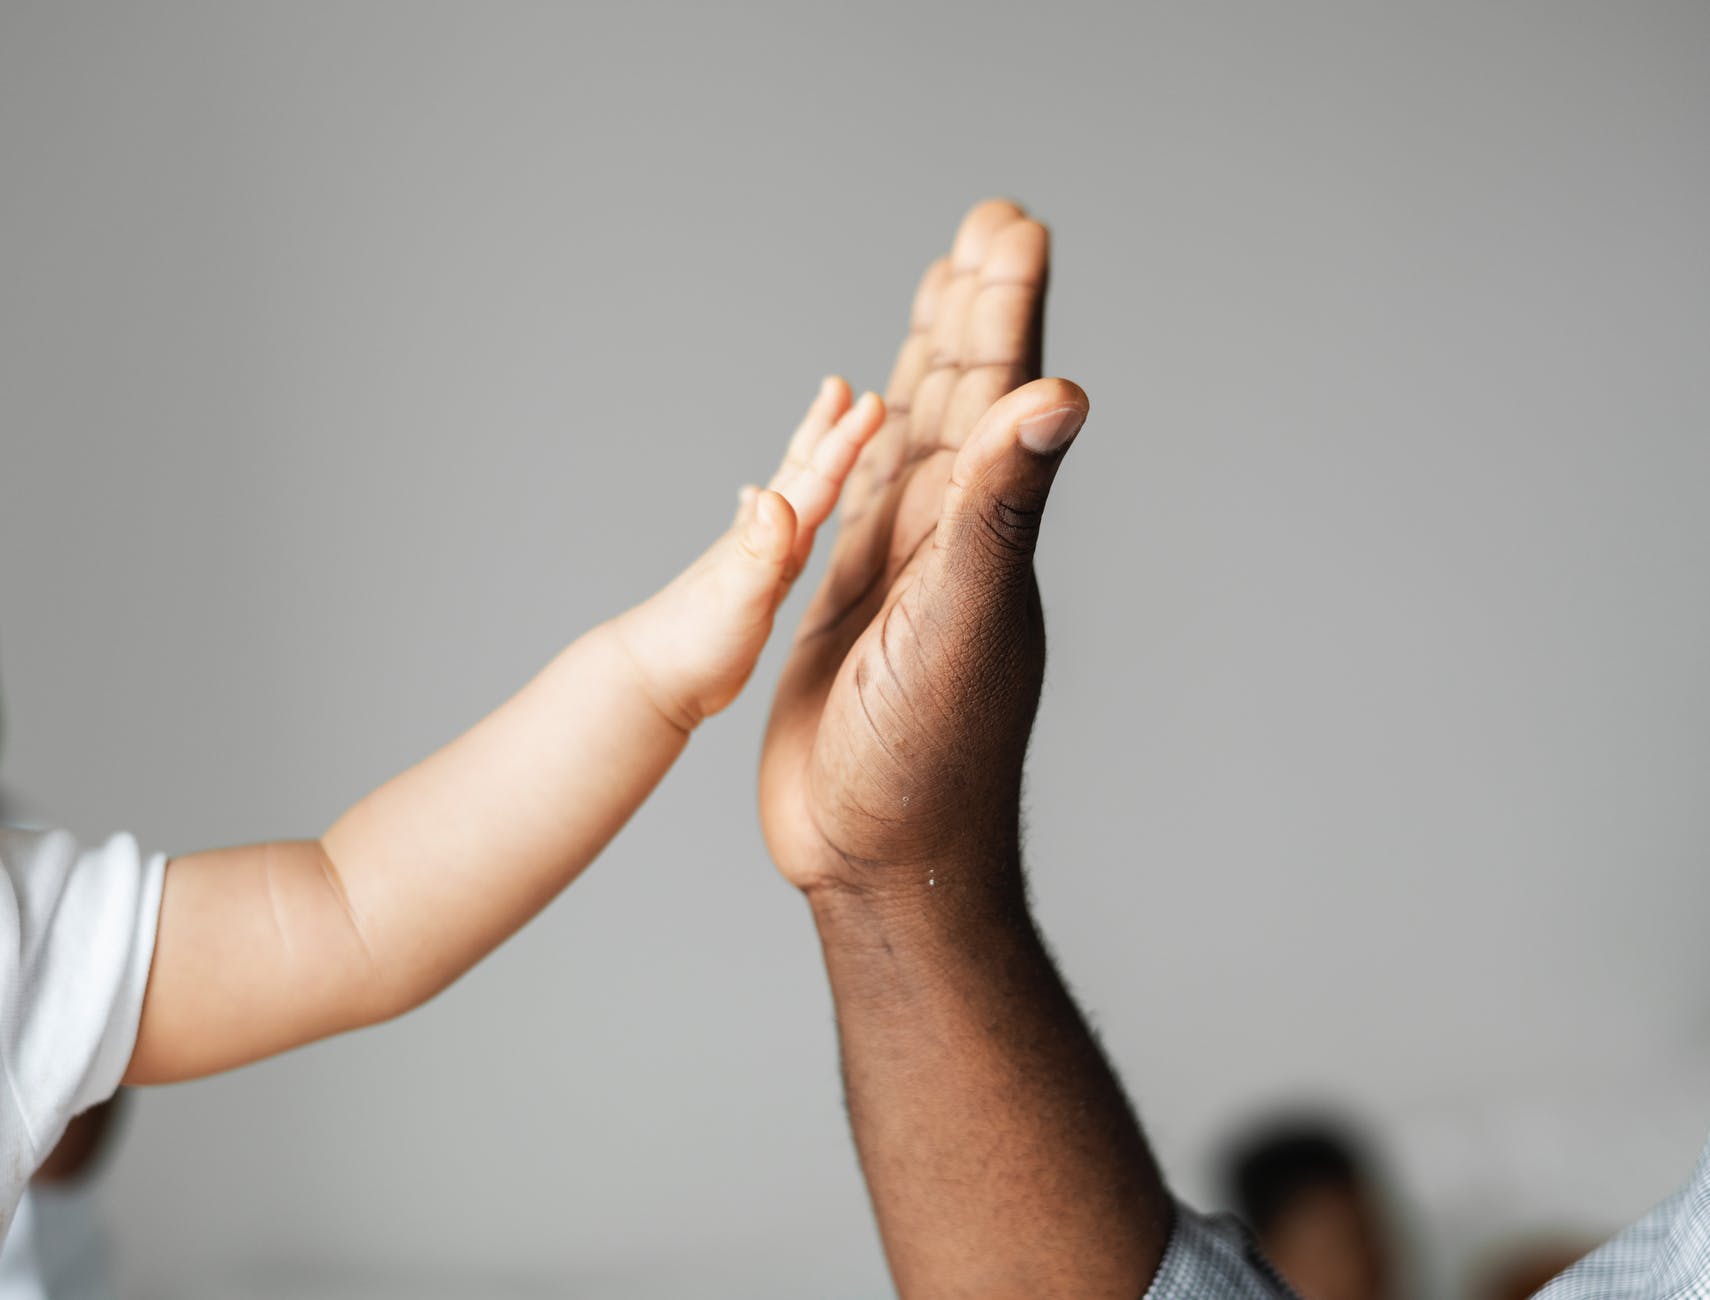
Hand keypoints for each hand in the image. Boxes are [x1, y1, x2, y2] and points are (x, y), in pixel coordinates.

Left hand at [614, 379, 883, 731]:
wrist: (652, 678)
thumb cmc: (694, 642)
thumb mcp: (738, 597)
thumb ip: (759, 549)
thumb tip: (770, 494)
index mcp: (768, 538)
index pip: (816, 479)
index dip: (845, 441)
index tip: (872, 401)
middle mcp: (762, 539)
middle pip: (801, 473)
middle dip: (826, 431)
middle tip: (842, 388)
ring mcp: (755, 560)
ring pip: (792, 497)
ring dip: (809, 463)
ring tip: (821, 432)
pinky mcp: (751, 587)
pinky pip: (772, 537)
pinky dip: (772, 513)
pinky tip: (759, 503)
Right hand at [761, 200, 1086, 893]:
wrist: (883, 856)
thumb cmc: (928, 759)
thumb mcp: (962, 621)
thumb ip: (999, 505)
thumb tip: (1064, 390)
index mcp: (981, 527)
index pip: (998, 390)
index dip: (1005, 305)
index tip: (1012, 225)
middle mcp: (950, 535)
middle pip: (963, 395)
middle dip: (973, 309)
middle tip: (986, 226)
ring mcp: (902, 568)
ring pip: (915, 437)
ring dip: (929, 361)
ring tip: (939, 292)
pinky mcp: (850, 601)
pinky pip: (862, 497)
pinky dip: (866, 444)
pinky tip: (870, 421)